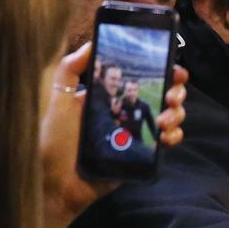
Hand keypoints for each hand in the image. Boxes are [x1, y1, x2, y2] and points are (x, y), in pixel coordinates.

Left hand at [40, 45, 188, 227]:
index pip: (141, 75)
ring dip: (176, 113)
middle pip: (164, 93)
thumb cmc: (52, 142)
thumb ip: (69, 70)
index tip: (171, 65)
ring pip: (171, 115)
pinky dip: (174, 136)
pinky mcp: (142, 154)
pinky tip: (165, 136)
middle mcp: (126, 111)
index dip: (161, 67)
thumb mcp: (57, 100)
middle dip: (176, 90)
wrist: (55, 184)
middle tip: (171, 95)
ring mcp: (137, 133)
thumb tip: (91, 43)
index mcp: (109, 95)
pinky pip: (167, 141)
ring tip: (164, 120)